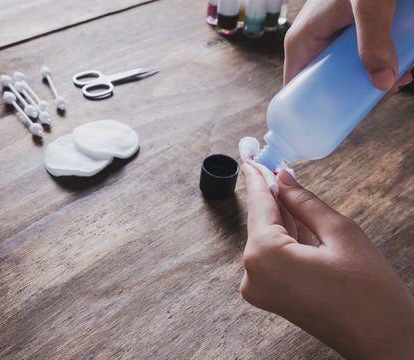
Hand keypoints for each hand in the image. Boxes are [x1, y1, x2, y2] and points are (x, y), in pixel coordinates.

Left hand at [240, 163, 413, 358]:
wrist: (383, 342)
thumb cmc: (370, 293)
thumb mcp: (341, 234)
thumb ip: (305, 203)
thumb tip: (283, 179)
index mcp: (266, 257)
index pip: (260, 206)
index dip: (257, 178)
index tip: (250, 158)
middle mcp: (253, 275)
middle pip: (262, 223)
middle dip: (270, 195)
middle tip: (270, 166)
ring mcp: (260, 289)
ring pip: (268, 239)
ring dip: (279, 215)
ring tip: (285, 186)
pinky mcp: (271, 295)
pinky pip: (273, 256)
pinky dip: (284, 236)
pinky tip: (293, 216)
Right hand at [283, 0, 412, 101]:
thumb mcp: (369, 5)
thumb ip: (373, 41)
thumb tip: (382, 84)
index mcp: (303, 43)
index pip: (294, 90)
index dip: (311, 112)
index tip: (336, 124)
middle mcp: (316, 44)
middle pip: (328, 87)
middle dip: (358, 95)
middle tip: (387, 91)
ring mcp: (335, 40)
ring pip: (349, 74)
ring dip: (378, 79)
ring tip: (405, 73)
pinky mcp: (353, 35)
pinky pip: (364, 58)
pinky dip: (385, 63)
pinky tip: (406, 60)